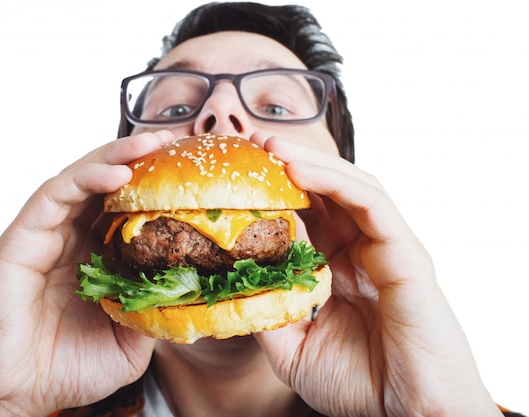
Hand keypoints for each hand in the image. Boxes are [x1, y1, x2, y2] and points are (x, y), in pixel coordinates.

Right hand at [0, 131, 173, 416]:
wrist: (8, 395)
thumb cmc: (62, 371)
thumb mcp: (128, 344)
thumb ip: (153, 313)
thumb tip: (191, 292)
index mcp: (96, 259)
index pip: (128, 210)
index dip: (156, 189)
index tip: (190, 173)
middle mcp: (72, 239)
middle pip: (107, 185)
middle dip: (141, 159)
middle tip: (174, 141)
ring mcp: (47, 235)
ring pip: (82, 179)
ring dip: (117, 156)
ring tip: (152, 143)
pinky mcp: (22, 236)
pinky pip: (54, 196)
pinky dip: (85, 178)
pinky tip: (117, 174)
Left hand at [252, 135, 501, 416]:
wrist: (408, 415)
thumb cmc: (358, 385)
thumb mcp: (292, 348)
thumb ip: (268, 310)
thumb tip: (234, 277)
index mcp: (337, 269)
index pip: (306, 218)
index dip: (273, 195)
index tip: (236, 178)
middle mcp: (362, 251)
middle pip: (325, 194)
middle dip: (287, 166)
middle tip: (248, 146)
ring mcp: (386, 248)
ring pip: (348, 187)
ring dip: (308, 163)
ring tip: (269, 147)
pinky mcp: (405, 251)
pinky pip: (370, 203)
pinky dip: (335, 180)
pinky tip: (299, 168)